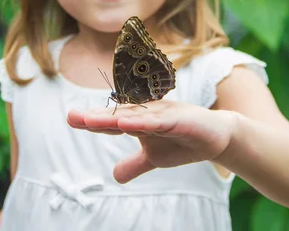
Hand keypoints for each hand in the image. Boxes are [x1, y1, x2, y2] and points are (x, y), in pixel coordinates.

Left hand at [67, 100, 236, 183]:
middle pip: (118, 115)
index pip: (113, 122)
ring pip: (135, 116)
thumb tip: (114, 176)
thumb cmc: (183, 142)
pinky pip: (158, 121)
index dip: (93, 121)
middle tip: (72, 116)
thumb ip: (135, 164)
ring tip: (90, 120)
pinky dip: (142, 121)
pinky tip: (124, 123)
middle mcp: (149, 113)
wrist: (217, 138)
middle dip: (96, 117)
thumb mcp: (155, 158)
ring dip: (113, 118)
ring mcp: (163, 114)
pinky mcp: (179, 119)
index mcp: (141, 121)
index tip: (71, 118)